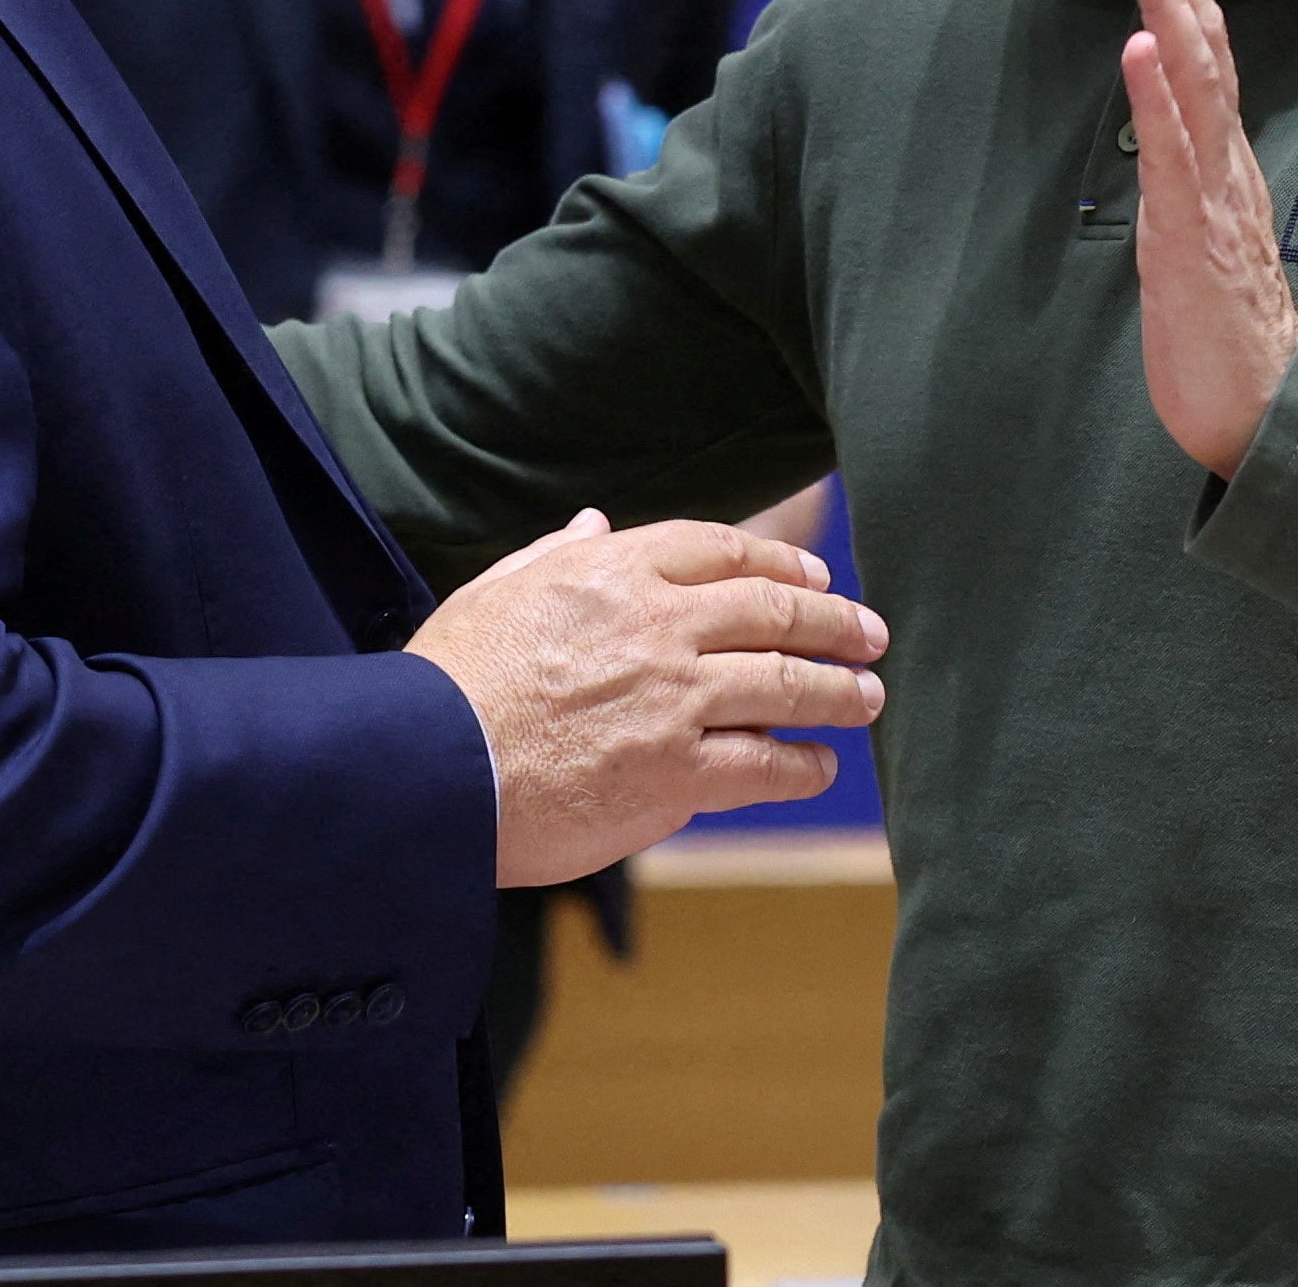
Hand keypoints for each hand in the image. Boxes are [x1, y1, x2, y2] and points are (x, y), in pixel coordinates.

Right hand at [405, 510, 889, 887]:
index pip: (724, 551)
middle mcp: (659, 626)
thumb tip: (594, 523)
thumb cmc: (444, 686)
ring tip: (868, 697)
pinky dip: (802, 765)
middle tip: (871, 635)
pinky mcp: (677, 773)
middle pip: (776, 613)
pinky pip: (763, 764)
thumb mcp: (491, 595)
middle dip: (836, 623)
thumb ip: (553, 556)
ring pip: (786, 685)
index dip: (782, 564)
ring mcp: (675, 699)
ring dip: (838, 691)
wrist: (426, 772)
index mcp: (614, 573)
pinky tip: (819, 766)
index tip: (815, 579)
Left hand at [1112, 0, 1297, 477]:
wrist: (1261, 415)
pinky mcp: (1193, 238)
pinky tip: (1137, 44)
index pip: (1204, 53)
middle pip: (1203, 42)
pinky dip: (1156, 94)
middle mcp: (1226, 164)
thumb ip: (1185, 183)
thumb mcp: (1197, 239)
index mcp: (1224, 163)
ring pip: (1194, 78)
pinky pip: (1175, 154)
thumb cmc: (1225, 336)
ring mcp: (1214, 195)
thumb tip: (1161, 135)